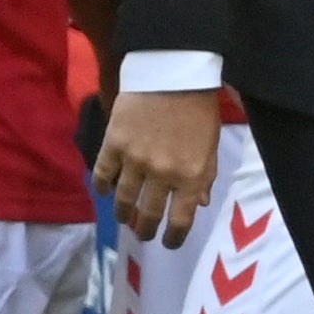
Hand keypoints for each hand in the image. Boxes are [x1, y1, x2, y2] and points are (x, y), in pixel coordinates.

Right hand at [94, 87, 220, 245]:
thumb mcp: (211, 144)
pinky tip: (104, 190)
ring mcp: (135, 160)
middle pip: (148, 214)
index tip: (169, 243)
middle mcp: (162, 174)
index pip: (180, 220)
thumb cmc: (199, 108)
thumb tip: (200, 204)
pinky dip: (101, 186)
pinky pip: (102, 174)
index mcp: (191, 176)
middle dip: (145, 229)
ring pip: (124, 199)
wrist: (173, 71)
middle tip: (143, 232)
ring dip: (123, 213)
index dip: (173, 238)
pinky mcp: (113, 144)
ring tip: (123, 216)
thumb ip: (205, 176)